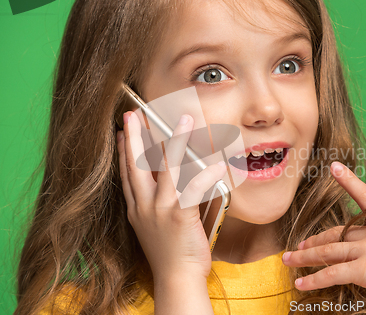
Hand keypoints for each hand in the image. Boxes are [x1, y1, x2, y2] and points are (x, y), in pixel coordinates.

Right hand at [117, 111, 226, 280]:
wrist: (176, 278)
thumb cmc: (170, 254)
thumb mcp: (154, 227)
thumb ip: (155, 205)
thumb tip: (166, 184)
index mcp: (137, 209)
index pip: (127, 174)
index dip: (122, 151)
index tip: (121, 132)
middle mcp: (144, 206)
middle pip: (137, 164)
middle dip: (134, 137)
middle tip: (132, 115)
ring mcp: (160, 210)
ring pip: (167, 168)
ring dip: (175, 141)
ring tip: (183, 120)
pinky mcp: (179, 216)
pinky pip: (193, 188)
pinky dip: (205, 175)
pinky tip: (216, 164)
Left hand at [282, 162, 365, 310]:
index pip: (364, 196)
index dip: (348, 180)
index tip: (333, 166)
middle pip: (335, 232)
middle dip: (314, 239)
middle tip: (299, 245)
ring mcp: (365, 251)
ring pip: (327, 251)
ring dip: (305, 256)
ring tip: (288, 259)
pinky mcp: (362, 270)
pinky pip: (332, 274)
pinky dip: (314, 280)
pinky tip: (300, 283)